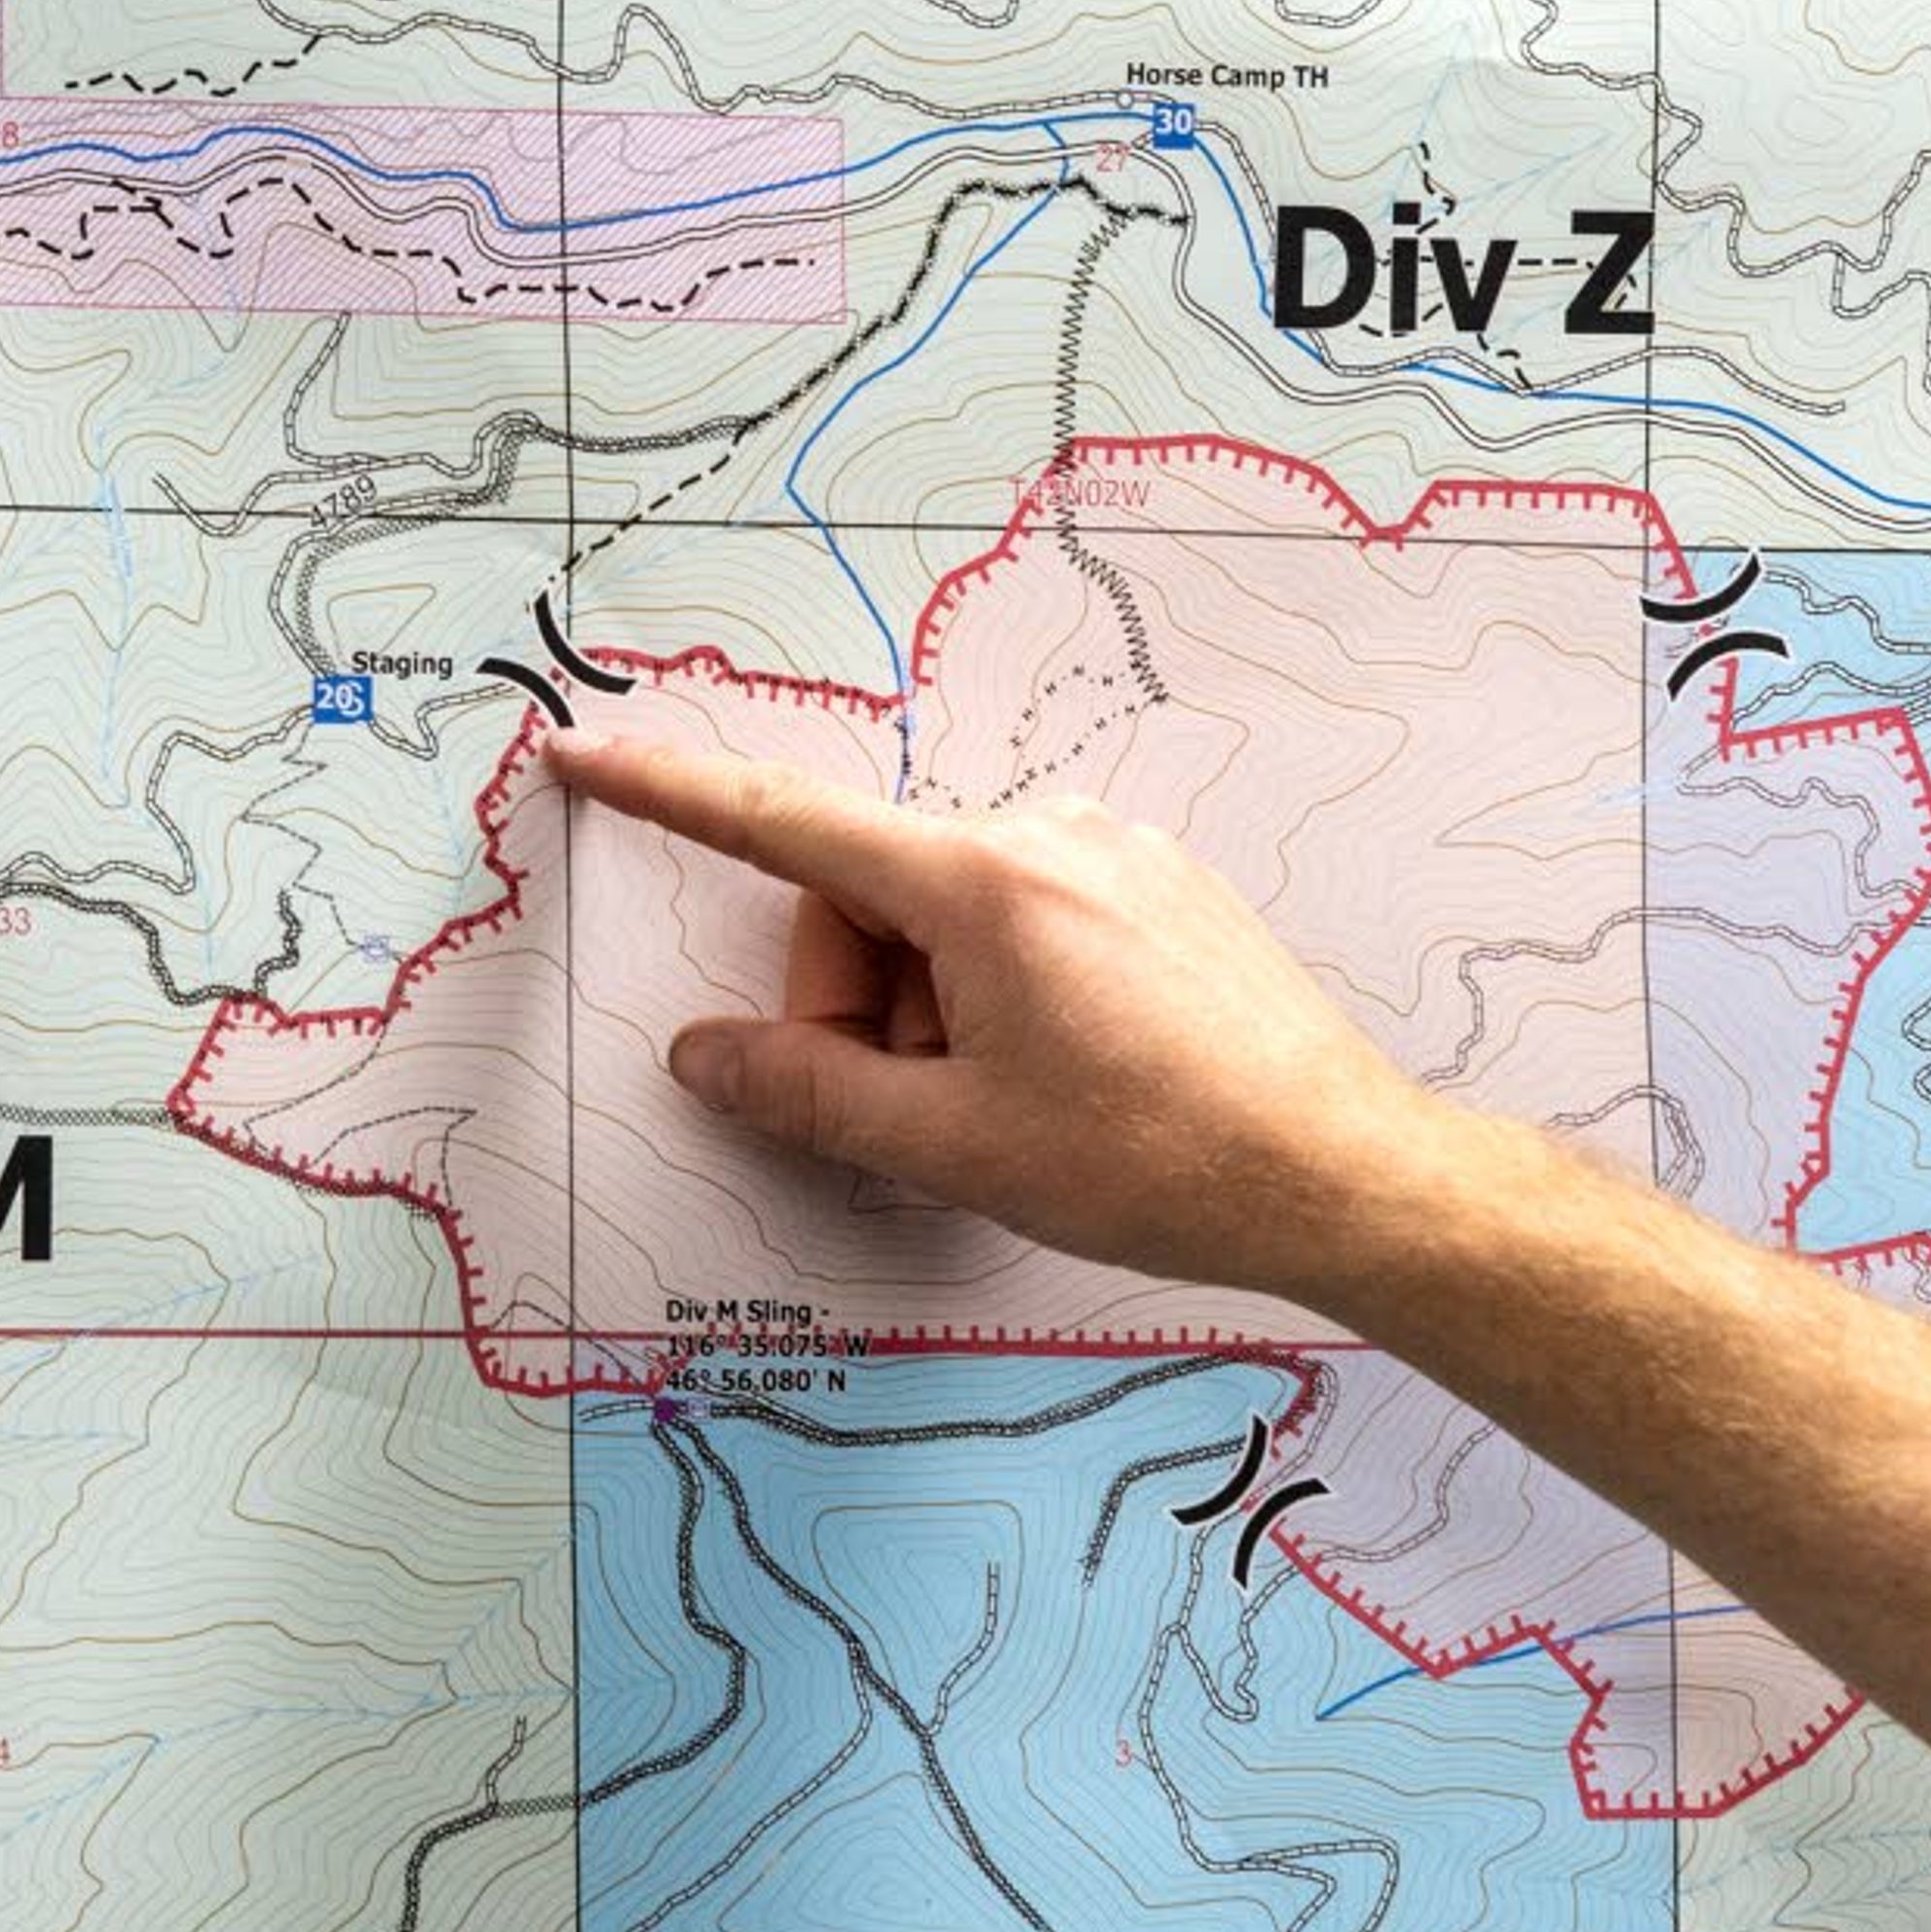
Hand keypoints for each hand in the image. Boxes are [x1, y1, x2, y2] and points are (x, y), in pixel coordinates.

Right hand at [542, 727, 1486, 1304]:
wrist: (1343, 1175)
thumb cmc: (1159, 1164)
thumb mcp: (951, 1145)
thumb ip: (805, 1091)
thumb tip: (705, 1055)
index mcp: (981, 881)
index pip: (784, 822)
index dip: (670, 794)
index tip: (587, 756)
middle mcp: (1044, 835)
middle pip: (866, 899)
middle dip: (858, 1004)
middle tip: (918, 1114)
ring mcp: (1109, 854)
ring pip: (944, 918)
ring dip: (934, 1011)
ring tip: (1009, 1109)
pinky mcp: (1155, 887)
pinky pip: (1022, 920)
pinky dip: (1000, 996)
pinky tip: (1065, 1078)